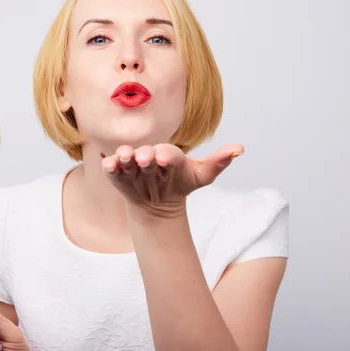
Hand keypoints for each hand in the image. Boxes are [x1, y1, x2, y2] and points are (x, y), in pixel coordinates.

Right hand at [101, 143, 243, 217]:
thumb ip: (219, 161)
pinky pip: (111, 169)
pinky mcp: (118, 174)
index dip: (166, 155)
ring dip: (125, 156)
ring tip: (125, 157)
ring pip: (126, 157)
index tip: (165, 158)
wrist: (160, 202)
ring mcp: (132, 164)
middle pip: (145, 152)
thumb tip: (240, 148)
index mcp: (169, 153)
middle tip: (145, 159)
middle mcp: (149, 155)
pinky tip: (109, 165)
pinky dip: (109, 166)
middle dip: (144, 155)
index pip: (168, 153)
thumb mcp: (202, 175)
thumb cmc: (181, 182)